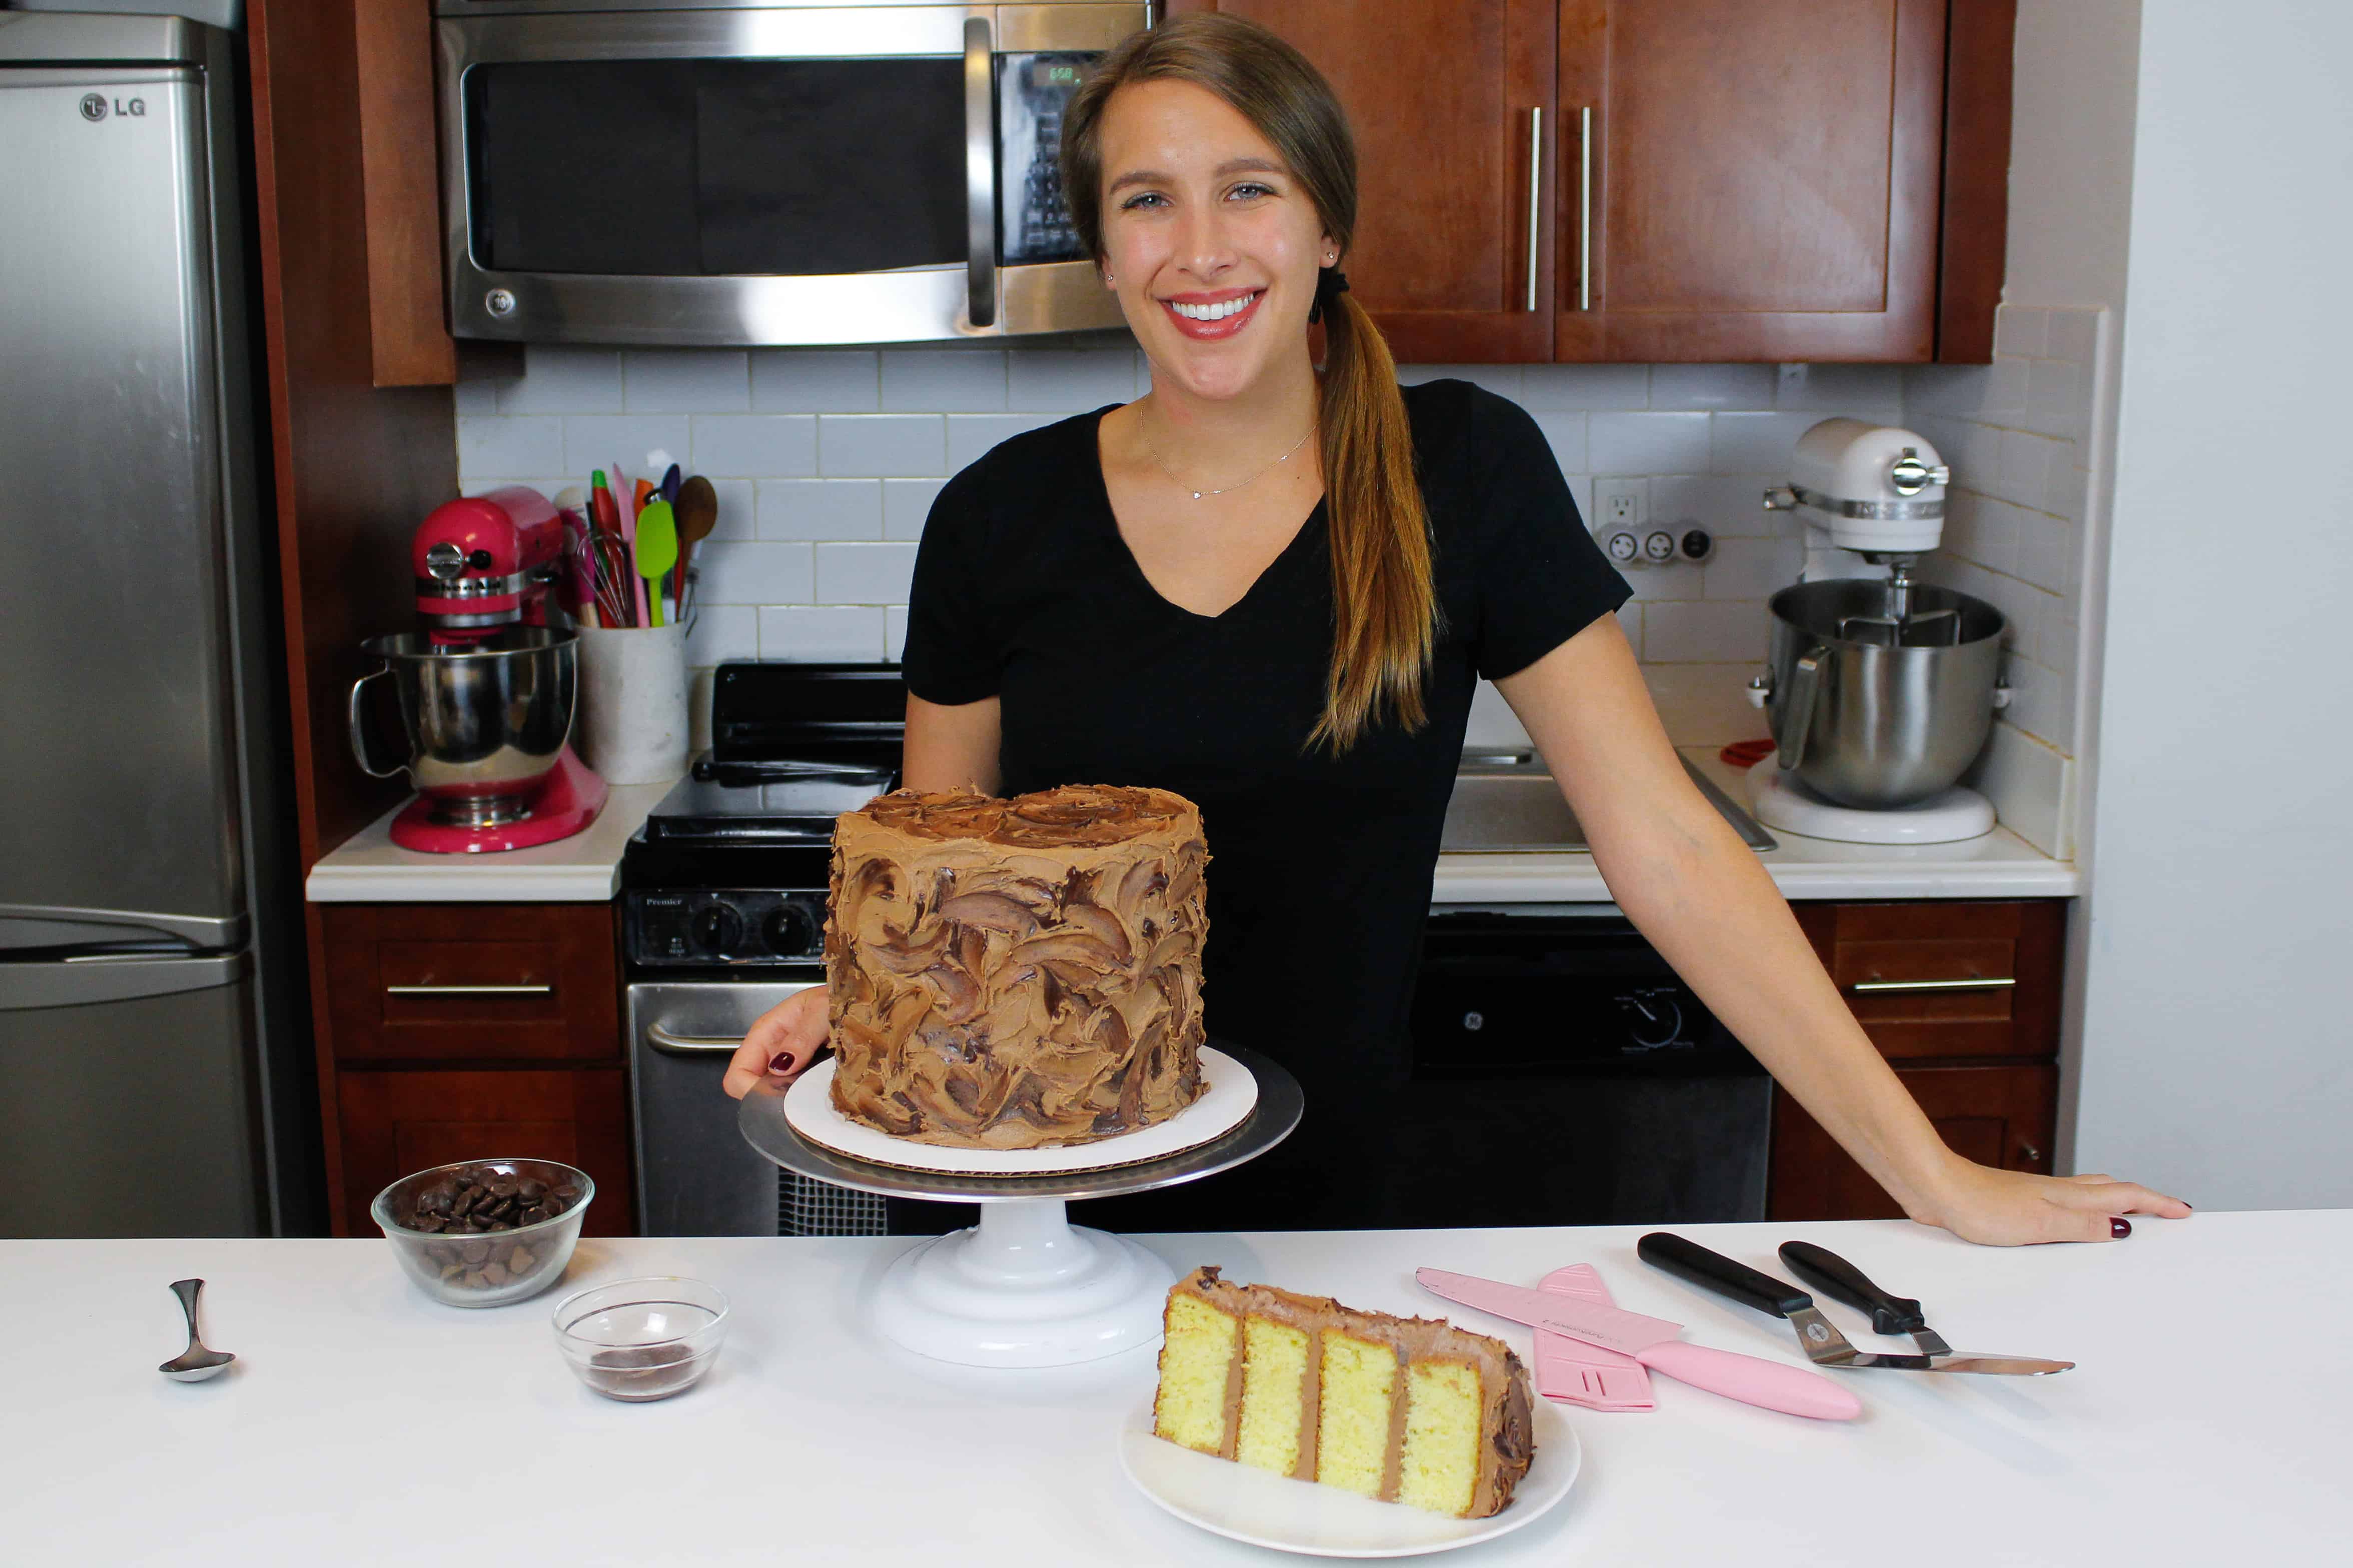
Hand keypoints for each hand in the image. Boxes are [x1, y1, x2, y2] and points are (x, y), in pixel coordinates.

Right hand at [721, 984, 830, 1099]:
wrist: (855, 996)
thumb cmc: (837, 995)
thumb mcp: (822, 1009)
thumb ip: (802, 1036)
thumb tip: (780, 1067)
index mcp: (766, 1032)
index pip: (738, 1074)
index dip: (752, 1090)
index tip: (779, 1096)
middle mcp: (772, 1051)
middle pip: (753, 1089)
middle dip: (772, 1098)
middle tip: (802, 1096)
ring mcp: (788, 1063)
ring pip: (774, 1093)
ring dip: (792, 1099)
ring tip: (816, 1090)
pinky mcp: (805, 1071)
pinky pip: (796, 1091)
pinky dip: (806, 1096)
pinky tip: (822, 1089)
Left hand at [1909, 1156, 2191, 1244]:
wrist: (1935, 1187)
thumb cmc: (1979, 1203)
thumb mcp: (2040, 1223)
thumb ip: (2082, 1225)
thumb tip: (2123, 1227)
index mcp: (2069, 1195)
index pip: (2125, 1196)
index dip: (2157, 1203)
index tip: (2184, 1210)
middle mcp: (2057, 1192)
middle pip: (2111, 1191)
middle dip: (2144, 1200)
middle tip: (2167, 1211)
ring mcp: (2037, 1196)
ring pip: (2088, 1195)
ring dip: (2115, 1202)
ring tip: (2133, 1213)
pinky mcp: (2016, 1205)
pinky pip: (2063, 1207)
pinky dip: (2082, 1212)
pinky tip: (2072, 1221)